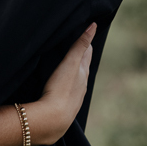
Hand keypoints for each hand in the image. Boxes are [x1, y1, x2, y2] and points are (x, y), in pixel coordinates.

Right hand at [26, 23, 95, 145]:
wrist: (53, 119)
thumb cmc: (61, 88)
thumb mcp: (70, 63)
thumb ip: (80, 45)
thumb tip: (93, 26)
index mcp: (83, 73)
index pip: (86, 53)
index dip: (86, 43)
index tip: (86, 34)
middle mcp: (82, 85)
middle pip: (84, 66)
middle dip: (82, 56)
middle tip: (80, 46)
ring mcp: (74, 97)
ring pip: (77, 80)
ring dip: (75, 72)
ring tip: (71, 65)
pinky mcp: (65, 107)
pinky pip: (69, 92)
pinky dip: (68, 85)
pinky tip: (62, 87)